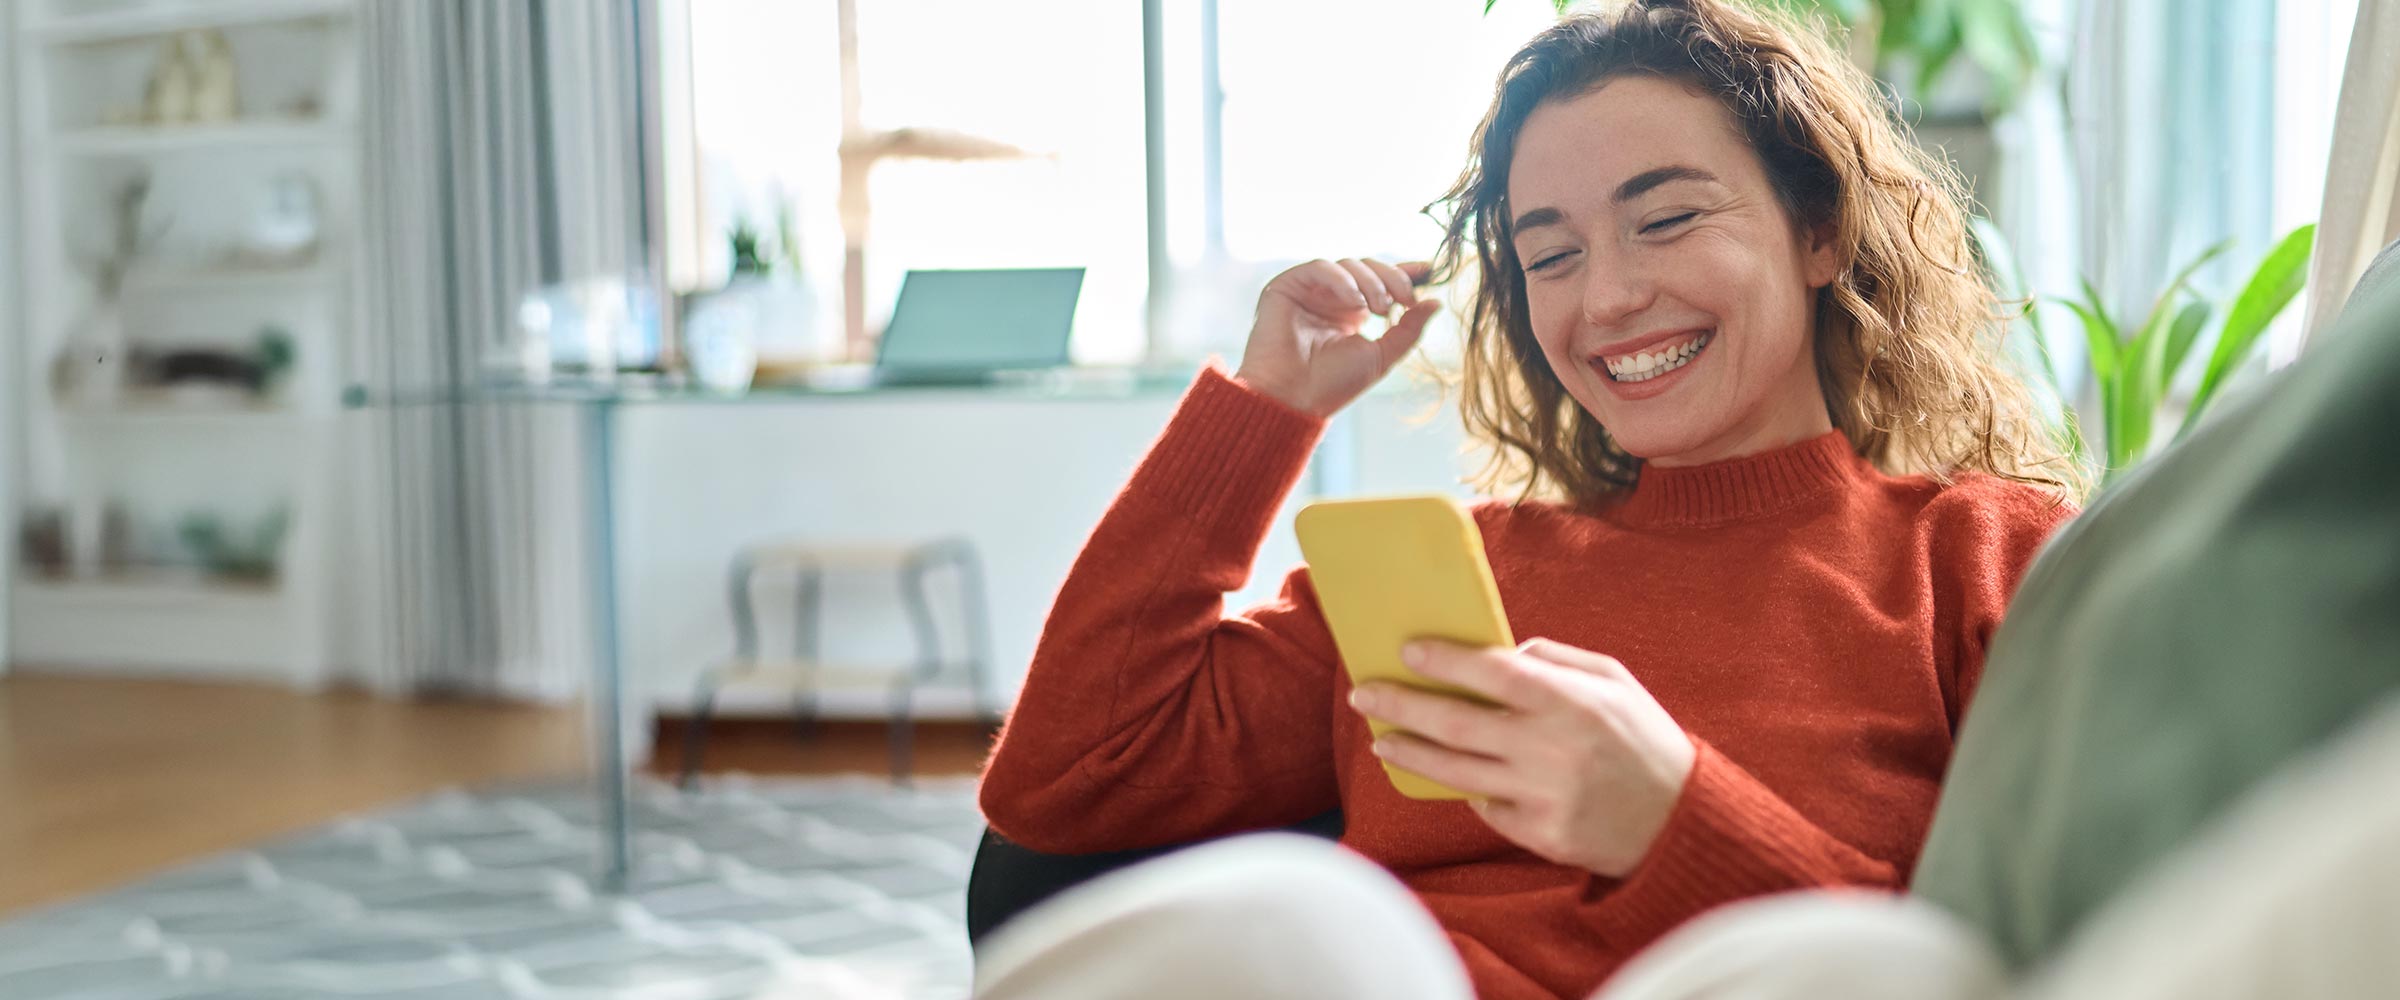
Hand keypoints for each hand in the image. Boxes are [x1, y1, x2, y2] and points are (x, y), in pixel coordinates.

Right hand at [1234, 257, 1440, 417]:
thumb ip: (1409, 329)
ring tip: (1379, 309)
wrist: (1293, 398)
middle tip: (1405, 301)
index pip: (1380, 281)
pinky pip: (1320, 267)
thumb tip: (1436, 302)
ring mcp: (1309, 291)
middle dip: (1392, 279)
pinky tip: (1355, 302)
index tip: (1429, 270)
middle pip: (1368, 267)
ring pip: (1348, 264)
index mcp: (1351, 313)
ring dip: (1371, 282)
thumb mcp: (1382, 356)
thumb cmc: (1332, 385)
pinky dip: (1342, 280)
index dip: (1405, 272)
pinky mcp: (1287, 286)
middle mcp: (1331, 298)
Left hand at [1346, 638, 1696, 877]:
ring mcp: (1542, 796)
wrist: (1681, 821)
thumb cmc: (1644, 739)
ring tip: (1380, 740)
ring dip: (1410, 753)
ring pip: (1455, 772)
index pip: (1492, 672)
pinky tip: (1454, 775)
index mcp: (1571, 702)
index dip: (1445, 660)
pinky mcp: (1539, 834)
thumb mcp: (1615, 681)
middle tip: (1365, 693)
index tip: (1407, 650)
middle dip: (1402, 705)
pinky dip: (1469, 789)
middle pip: (1455, 723)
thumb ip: (1557, 660)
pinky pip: (1486, 807)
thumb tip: (1501, 651)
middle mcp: (1551, 749)